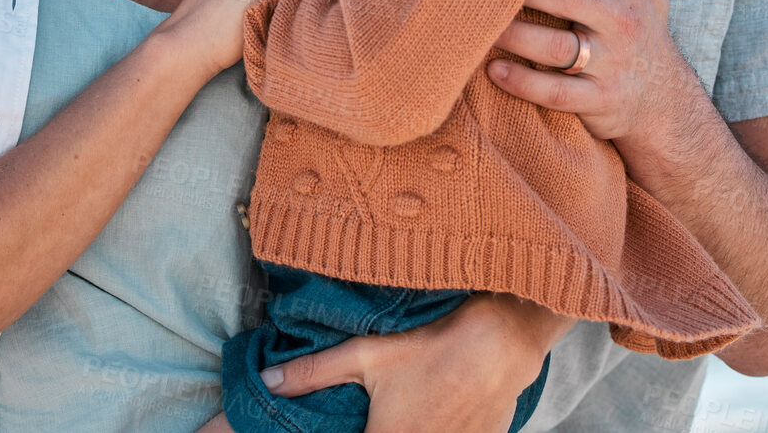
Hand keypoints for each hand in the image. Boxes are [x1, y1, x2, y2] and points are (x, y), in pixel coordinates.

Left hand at [260, 292, 564, 432]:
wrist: (500, 343)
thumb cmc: (432, 345)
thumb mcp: (367, 353)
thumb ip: (314, 372)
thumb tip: (267, 382)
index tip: (355, 424)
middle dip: (377, 428)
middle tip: (380, 412)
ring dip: (410, 428)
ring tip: (408, 410)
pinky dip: (435, 430)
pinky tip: (431, 413)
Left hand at [486, 0, 698, 145]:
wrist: (663, 99)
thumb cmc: (641, 21)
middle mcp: (624, 21)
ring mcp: (613, 63)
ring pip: (557, 46)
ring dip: (513, 36)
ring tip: (478, 25)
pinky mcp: (600, 101)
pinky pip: (556, 92)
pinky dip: (521, 82)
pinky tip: (492, 69)